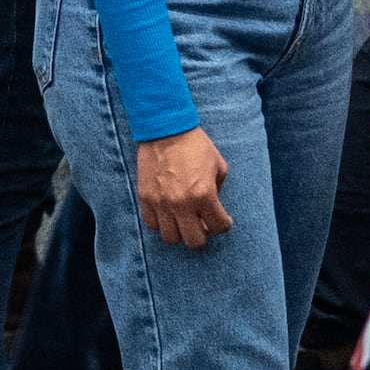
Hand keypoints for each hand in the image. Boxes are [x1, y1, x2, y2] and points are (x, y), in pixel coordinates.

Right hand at [134, 127, 231, 247]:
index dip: (223, 224)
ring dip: (180, 232)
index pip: (219, 227)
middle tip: (202, 222)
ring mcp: (161, 202)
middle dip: (202, 234)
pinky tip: (168, 213)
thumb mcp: (218, 166)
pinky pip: (152, 225)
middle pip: (194, 241)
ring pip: (171, 238)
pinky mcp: (145, 197)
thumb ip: (218, 191)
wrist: (164, 128)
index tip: (221, 219)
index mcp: (204, 194)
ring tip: (183, 220)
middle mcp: (182, 202)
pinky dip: (161, 224)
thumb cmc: (195, 145)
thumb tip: (212, 208)